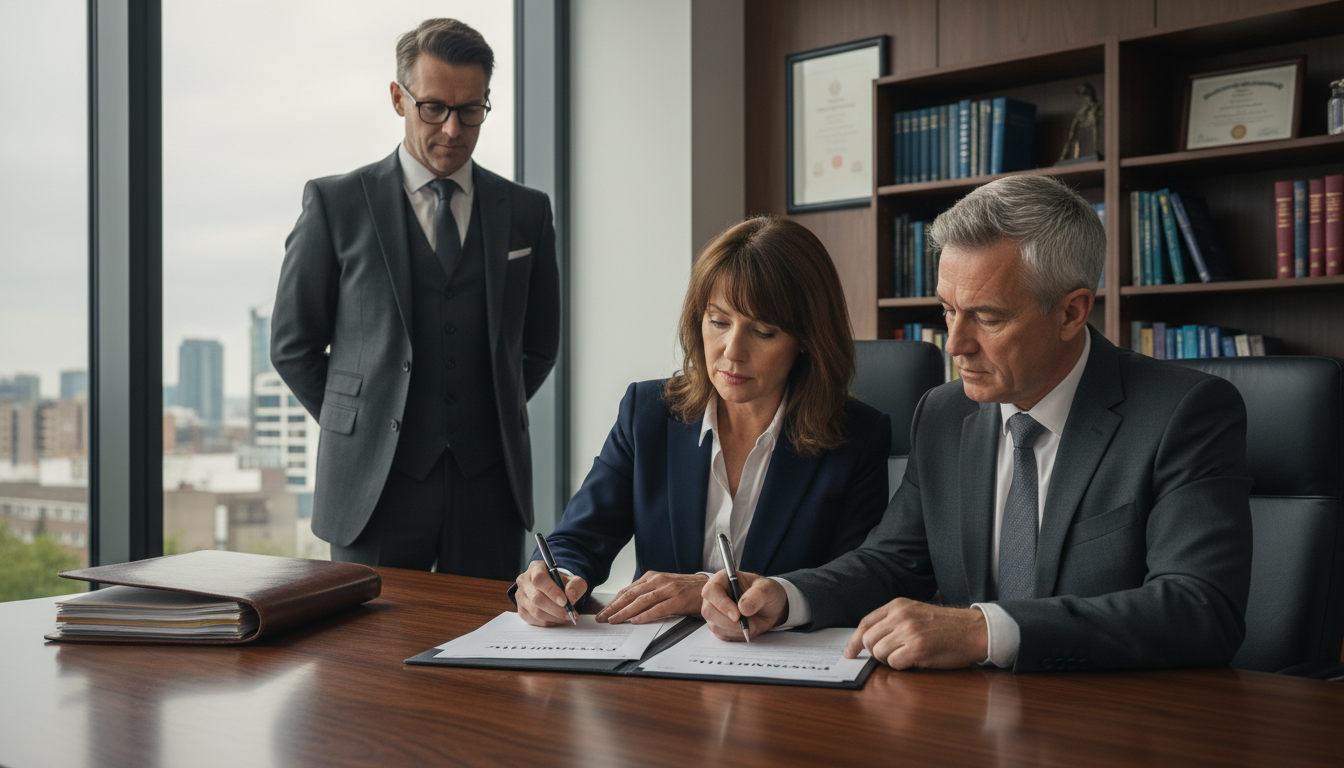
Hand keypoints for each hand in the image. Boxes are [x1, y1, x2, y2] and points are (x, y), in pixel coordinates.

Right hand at [514, 560, 586, 626]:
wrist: (552, 587)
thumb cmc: (561, 582)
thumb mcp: (572, 579)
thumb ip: (576, 584)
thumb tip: (571, 594)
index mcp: (536, 568)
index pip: (539, 579)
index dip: (551, 591)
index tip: (564, 602)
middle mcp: (524, 580)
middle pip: (536, 598)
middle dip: (556, 609)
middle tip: (570, 614)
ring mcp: (520, 596)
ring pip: (535, 611)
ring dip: (553, 618)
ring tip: (566, 618)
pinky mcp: (520, 609)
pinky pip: (533, 620)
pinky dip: (548, 622)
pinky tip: (557, 620)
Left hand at [595, 571, 707, 624]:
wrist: (709, 588)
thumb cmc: (685, 590)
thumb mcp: (664, 587)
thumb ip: (648, 593)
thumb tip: (629, 606)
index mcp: (652, 577)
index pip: (628, 591)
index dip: (613, 602)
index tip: (603, 612)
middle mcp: (658, 581)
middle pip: (630, 595)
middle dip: (614, 607)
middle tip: (602, 618)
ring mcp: (668, 589)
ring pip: (641, 601)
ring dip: (625, 612)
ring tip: (614, 620)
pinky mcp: (677, 599)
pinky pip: (658, 608)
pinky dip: (646, 615)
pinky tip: (636, 621)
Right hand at [700, 570, 787, 640]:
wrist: (771, 608)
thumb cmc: (767, 593)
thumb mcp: (768, 589)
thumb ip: (757, 595)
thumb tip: (743, 608)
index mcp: (723, 579)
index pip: (711, 590)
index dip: (721, 603)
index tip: (737, 615)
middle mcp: (715, 595)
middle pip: (708, 610)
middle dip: (727, 621)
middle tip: (745, 624)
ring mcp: (715, 611)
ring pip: (714, 625)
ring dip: (734, 629)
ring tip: (750, 623)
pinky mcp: (719, 625)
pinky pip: (722, 635)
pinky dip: (736, 635)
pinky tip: (746, 627)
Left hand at [843, 598, 987, 669]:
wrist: (974, 630)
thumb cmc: (946, 626)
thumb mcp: (916, 612)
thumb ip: (893, 621)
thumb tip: (869, 639)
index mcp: (898, 605)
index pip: (865, 623)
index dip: (855, 640)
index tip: (850, 652)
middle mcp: (900, 616)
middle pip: (869, 640)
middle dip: (875, 653)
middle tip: (890, 656)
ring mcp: (909, 632)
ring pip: (879, 653)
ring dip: (889, 660)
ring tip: (906, 657)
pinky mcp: (918, 649)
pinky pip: (894, 663)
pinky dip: (901, 666)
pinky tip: (914, 661)